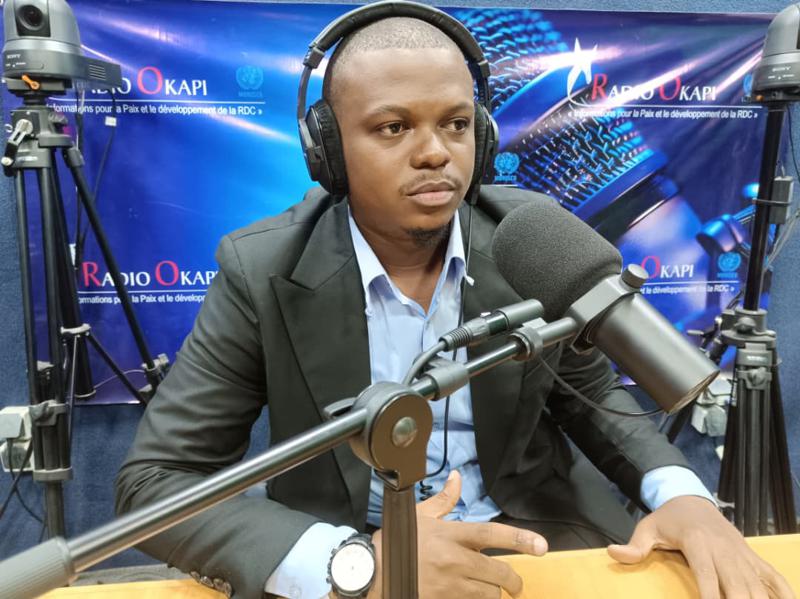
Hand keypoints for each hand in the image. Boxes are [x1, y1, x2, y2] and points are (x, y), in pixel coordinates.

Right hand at [367, 471, 547, 598]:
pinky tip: (472, 598)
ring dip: (492, 593)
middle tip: (516, 584)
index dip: (520, 539)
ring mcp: (450, 585)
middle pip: (499, 572)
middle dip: (514, 580)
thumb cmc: (396, 543)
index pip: (492, 535)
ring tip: (489, 591)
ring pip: (488, 594)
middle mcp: (454, 560)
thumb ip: (444, 500)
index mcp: (451, 534)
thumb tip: (457, 478)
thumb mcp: (419, 516)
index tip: (541, 547)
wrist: (372, 574)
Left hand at [607, 495, 794, 598]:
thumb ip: (635, 545)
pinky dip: (783, 593)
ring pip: (756, 584)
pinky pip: (773, 577)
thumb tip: (613, 552)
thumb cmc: (668, 518)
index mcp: (698, 542)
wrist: (692, 499)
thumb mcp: (648, 527)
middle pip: (737, 584)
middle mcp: (724, 549)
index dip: (711, 596)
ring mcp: (741, 554)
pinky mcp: (751, 557)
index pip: (707, 574)